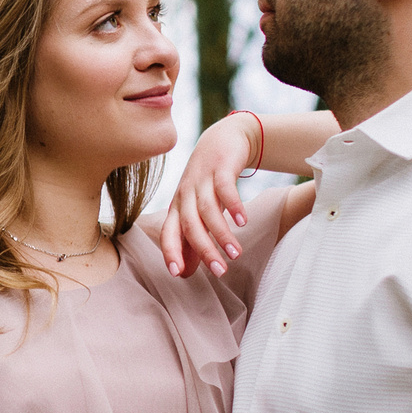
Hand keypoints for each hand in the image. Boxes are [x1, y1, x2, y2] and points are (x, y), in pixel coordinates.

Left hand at [159, 113, 259, 279]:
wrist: (222, 139)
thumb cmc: (208, 182)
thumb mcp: (198, 210)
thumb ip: (192, 240)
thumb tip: (184, 274)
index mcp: (178, 206)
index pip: (168, 232)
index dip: (170, 251)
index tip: (177, 273)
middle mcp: (186, 194)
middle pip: (190, 225)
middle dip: (204, 250)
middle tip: (220, 271)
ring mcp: (202, 179)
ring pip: (208, 210)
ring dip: (222, 234)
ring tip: (236, 254)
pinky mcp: (220, 167)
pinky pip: (225, 188)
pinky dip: (233, 205)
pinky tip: (243, 221)